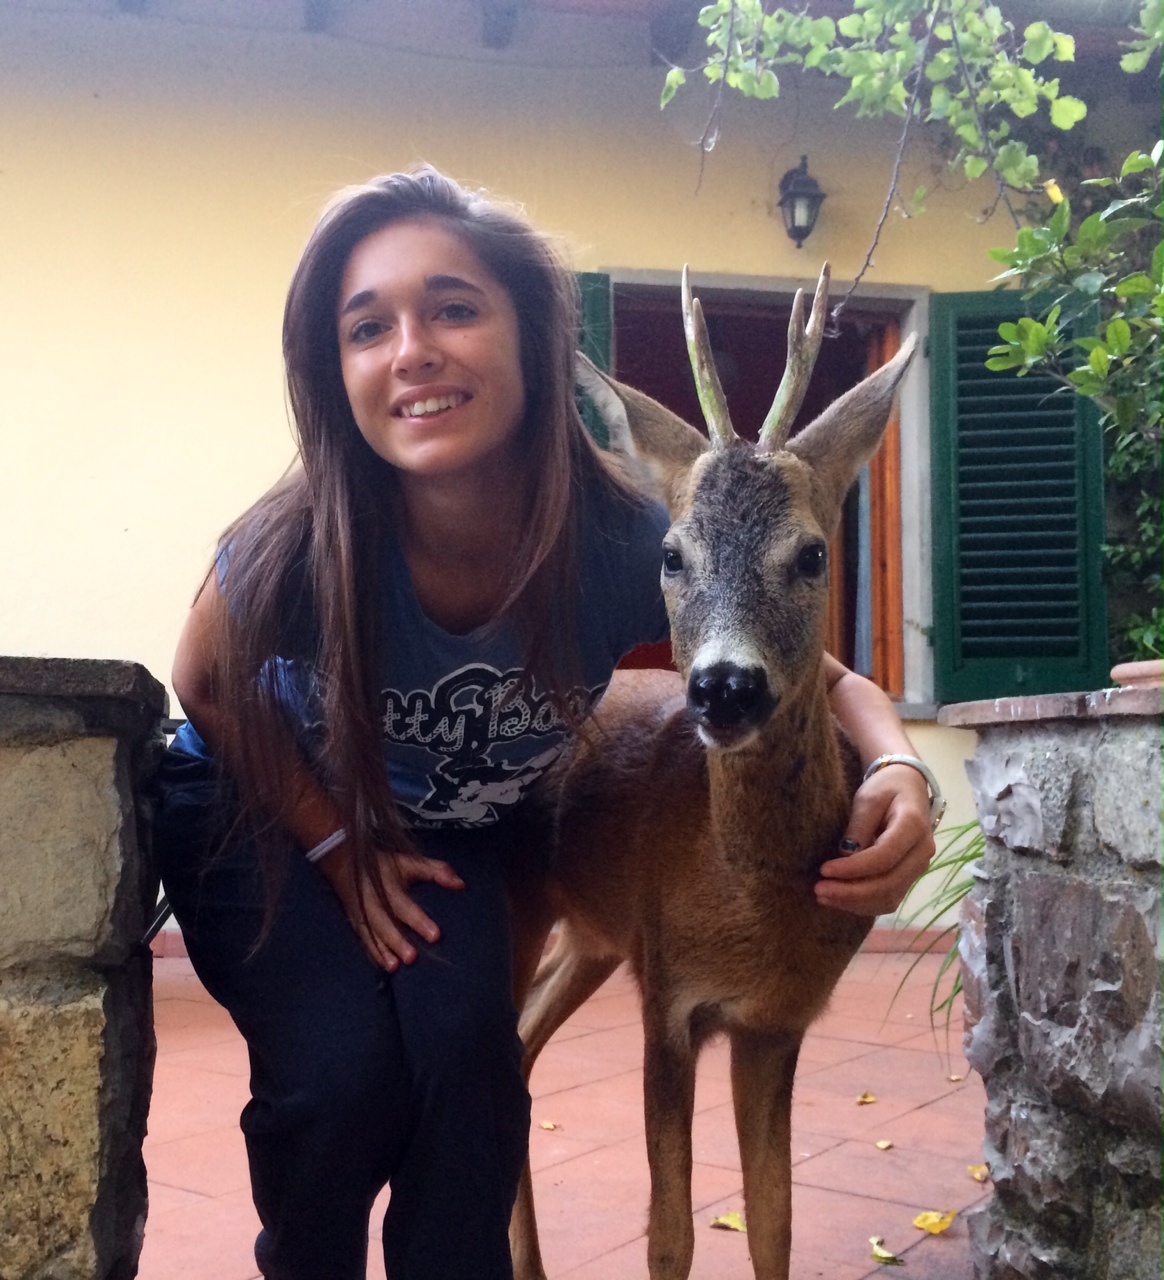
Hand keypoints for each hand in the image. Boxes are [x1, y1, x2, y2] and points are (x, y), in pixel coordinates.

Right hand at [318, 843, 464, 970]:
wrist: (344, 862)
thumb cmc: (385, 865)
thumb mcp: (412, 862)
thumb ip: (437, 871)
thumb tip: (461, 885)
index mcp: (389, 886)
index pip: (405, 906)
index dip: (419, 921)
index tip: (436, 935)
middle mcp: (373, 901)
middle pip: (385, 924)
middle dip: (398, 941)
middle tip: (413, 958)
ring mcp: (362, 913)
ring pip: (372, 935)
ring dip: (383, 951)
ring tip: (395, 967)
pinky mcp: (357, 922)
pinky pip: (364, 940)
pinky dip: (373, 953)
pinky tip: (385, 966)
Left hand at [814, 763, 934, 916]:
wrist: (908, 788)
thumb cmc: (886, 788)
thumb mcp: (868, 798)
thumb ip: (858, 827)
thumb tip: (845, 857)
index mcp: (914, 827)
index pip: (884, 857)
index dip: (853, 868)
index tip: (824, 870)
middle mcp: (922, 852)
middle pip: (888, 884)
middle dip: (851, 892)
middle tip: (818, 889)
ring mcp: (918, 868)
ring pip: (889, 897)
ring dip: (855, 903)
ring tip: (823, 896)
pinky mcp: (909, 877)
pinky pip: (888, 899)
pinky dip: (863, 904)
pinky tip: (838, 899)